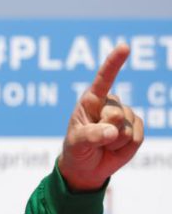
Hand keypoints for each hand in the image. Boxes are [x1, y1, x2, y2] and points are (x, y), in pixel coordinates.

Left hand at [58, 44, 143, 190]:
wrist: (86, 167)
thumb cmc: (76, 149)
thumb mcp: (76, 144)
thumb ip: (91, 135)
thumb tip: (113, 131)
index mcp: (91, 100)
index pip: (104, 79)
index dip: (114, 62)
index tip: (124, 47)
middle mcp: (110, 104)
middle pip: (116, 114)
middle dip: (106, 131)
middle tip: (95, 139)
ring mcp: (125, 115)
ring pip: (126, 129)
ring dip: (114, 143)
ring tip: (103, 144)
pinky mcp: (137, 128)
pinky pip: (136, 139)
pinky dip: (124, 149)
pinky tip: (114, 148)